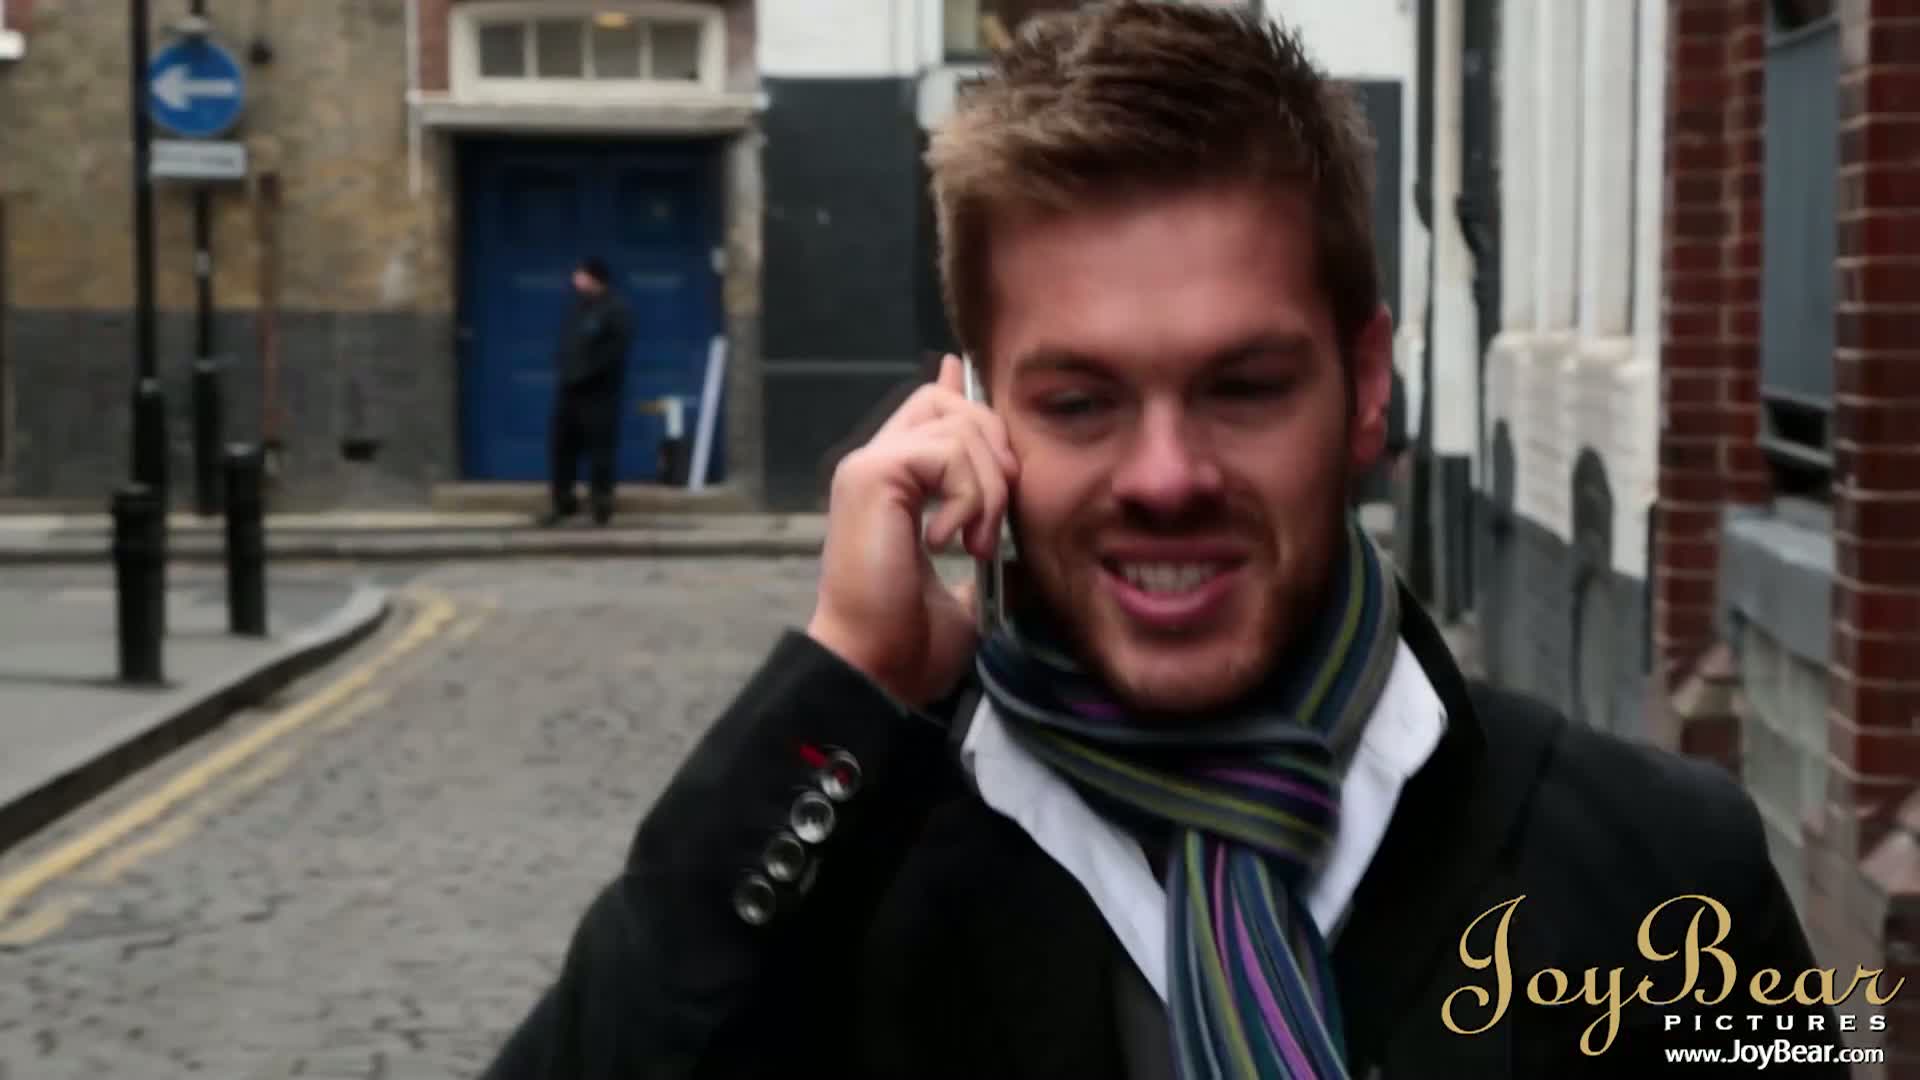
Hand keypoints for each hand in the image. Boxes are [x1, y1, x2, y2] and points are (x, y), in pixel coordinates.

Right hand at [806, 354, 1018, 707]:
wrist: (879, 669)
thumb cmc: (911, 642)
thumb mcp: (964, 589)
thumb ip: (978, 549)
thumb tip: (1011, 546)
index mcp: (894, 486)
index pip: (928, 411)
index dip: (960, 391)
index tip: (967, 374)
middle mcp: (876, 466)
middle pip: (948, 403)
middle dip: (994, 447)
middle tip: (997, 514)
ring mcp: (869, 467)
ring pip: (957, 426)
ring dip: (988, 488)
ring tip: (975, 543)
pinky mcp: (872, 475)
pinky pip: (946, 453)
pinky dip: (968, 497)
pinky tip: (948, 542)